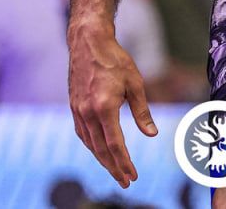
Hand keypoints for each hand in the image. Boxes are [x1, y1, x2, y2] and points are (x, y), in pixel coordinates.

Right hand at [68, 22, 157, 187]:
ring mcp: (78, 111)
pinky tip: (100, 151)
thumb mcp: (135, 83)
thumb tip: (151, 134)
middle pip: (100, 150)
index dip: (124, 163)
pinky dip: (92, 146)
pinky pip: (82, 134)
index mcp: (104, 107)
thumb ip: (142, 111)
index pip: (114, 144)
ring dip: (102, 160)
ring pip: (90, 144)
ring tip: (115, 170)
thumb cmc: (115, 60)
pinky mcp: (74, 107)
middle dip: (114, 168)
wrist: (88, 42)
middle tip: (125, 181)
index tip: (132, 176)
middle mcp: (87, 112)